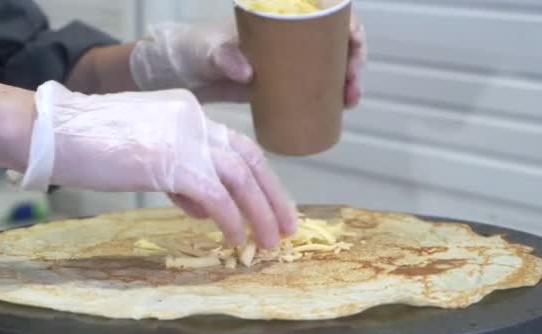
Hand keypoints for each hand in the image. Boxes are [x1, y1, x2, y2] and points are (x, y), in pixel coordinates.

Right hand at [13, 81, 296, 248]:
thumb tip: (208, 206)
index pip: (236, 146)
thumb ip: (181, 175)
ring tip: (268, 241)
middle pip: (248, 157)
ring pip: (238, 176)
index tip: (272, 203)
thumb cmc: (91, 144)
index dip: (259, 177)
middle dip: (273, 195)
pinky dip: (229, 218)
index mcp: (189, 113)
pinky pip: (213, 194)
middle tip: (286, 226)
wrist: (52, 131)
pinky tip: (233, 237)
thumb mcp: (145, 153)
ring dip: (258, 212)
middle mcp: (194, 120)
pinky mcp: (170, 161)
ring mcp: (183, 138)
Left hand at [130, 18, 366, 105]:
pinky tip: (340, 109)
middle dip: (354, 63)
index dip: (349, 28)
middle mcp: (290, 38)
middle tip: (352, 89)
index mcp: (280, 17)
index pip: (325, 15)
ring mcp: (288, 62)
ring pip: (329, 67)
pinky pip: (314, 87)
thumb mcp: (211, 50)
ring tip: (349, 103)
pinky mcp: (282, 85)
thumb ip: (225, 57)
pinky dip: (330, 97)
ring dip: (347, 83)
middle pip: (335, 44)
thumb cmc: (198, 49)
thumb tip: (247, 73)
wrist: (186, 73)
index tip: (355, 46)